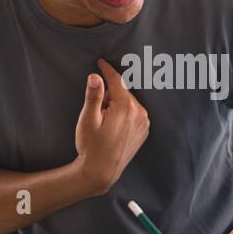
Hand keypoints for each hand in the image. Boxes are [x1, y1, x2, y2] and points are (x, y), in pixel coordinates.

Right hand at [74, 59, 150, 195]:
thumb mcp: (88, 119)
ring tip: (104, 122)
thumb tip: (95, 76)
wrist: (101, 171)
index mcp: (126, 107)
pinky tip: (112, 127)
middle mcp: (139, 113)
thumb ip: (94, 96)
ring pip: (128, 103)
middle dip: (109, 94)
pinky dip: (124, 114)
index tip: (101, 62)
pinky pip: (133, 114)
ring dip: (117, 105)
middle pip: (122, 92)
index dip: (107, 70)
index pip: (117, 80)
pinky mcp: (143, 131)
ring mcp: (144, 123)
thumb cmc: (91, 146)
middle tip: (97, 110)